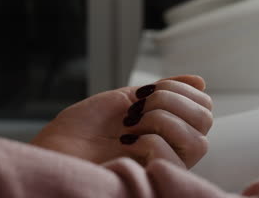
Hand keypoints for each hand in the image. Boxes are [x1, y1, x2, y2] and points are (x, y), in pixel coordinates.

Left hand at [31, 75, 212, 167]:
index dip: (183, 91)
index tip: (148, 92)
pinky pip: (170, 157)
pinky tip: (125, 142)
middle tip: (137, 108)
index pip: (203, 107)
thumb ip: (161, 90)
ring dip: (162, 121)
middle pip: (205, 120)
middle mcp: (170, 147)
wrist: (53, 148)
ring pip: (198, 142)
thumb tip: (200, 80)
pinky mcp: (149, 178)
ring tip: (131, 125)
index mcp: (166, 127)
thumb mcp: (123, 99)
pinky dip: (147, 140)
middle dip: (171, 101)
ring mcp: (161, 165)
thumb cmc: (81, 128)